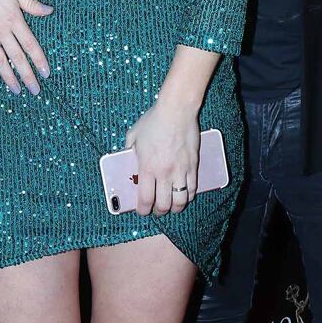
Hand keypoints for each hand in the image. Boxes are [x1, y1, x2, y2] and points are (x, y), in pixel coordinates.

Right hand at [0, 0, 53, 94]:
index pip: (30, 45)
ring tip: (16, 90)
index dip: (39, 60)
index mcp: (14, 19)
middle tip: (35, 91)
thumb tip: (49, 10)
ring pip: (0, 61)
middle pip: (17, 57)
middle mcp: (1, 30)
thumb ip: (31, 4)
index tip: (46, 74)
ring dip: (9, 77)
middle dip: (27, 76)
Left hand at [125, 95, 200, 215]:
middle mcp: (164, 173)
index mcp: (147, 167)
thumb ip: (129, 150)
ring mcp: (181, 170)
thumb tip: (127, 158)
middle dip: (159, 212)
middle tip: (157, 210)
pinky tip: (185, 195)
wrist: (177, 110)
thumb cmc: (154, 121)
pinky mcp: (194, 165)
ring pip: (181, 201)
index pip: (145, 199)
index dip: (143, 210)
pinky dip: (189, 196)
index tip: (142, 211)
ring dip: (175, 208)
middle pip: (163, 205)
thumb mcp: (133, 135)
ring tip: (172, 207)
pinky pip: (193, 188)